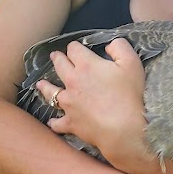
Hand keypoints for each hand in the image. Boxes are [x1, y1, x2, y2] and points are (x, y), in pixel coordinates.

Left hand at [37, 38, 152, 166]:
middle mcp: (72, 81)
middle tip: (55, 56)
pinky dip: (54, 121)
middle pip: (59, 66)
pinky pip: (57, 122)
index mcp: (86, 65)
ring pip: (51, 92)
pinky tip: (52, 121)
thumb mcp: (132, 63)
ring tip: (40, 84)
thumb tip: (109, 45)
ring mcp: (68, 103)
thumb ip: (119, 47)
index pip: (74, 49)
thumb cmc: (129, 94)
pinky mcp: (69, 122)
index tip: (77, 48)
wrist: (122, 128)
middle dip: (57, 59)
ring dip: (45, 86)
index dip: (75, 47)